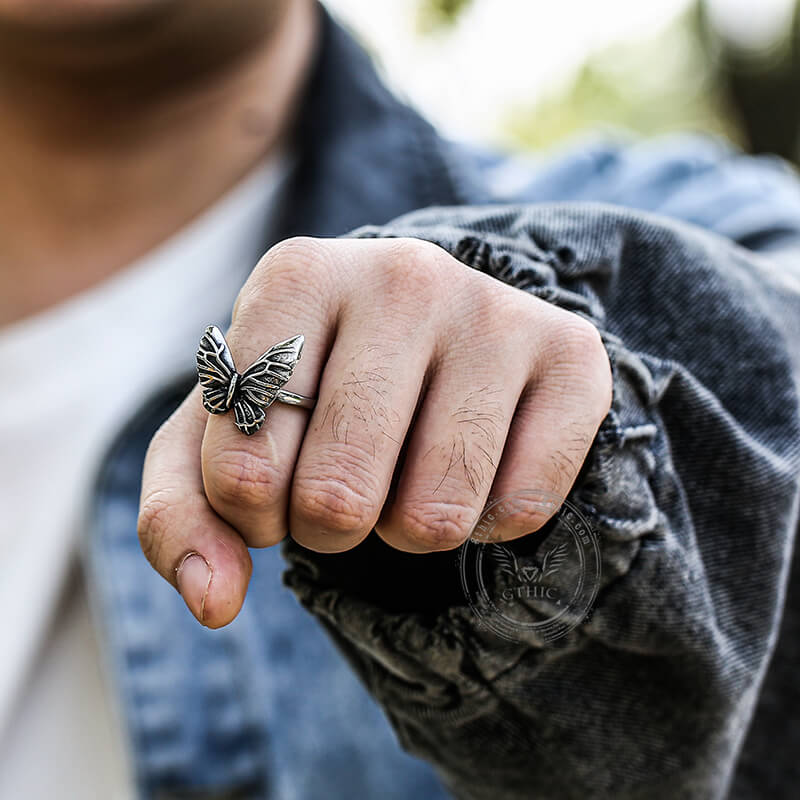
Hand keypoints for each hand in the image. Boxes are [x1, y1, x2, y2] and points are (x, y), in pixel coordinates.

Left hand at [137, 237, 611, 626]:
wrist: (429, 333)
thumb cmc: (312, 388)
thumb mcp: (221, 435)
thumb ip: (182, 515)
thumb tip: (215, 603)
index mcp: (296, 274)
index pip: (243, 463)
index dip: (252, 508)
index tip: (272, 477)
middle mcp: (401, 274)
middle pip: (339, 495)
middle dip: (330, 525)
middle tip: (344, 485)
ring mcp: (494, 311)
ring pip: (436, 515)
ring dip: (408, 528)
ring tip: (408, 473)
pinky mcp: (571, 355)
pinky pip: (520, 508)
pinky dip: (486, 521)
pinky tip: (477, 467)